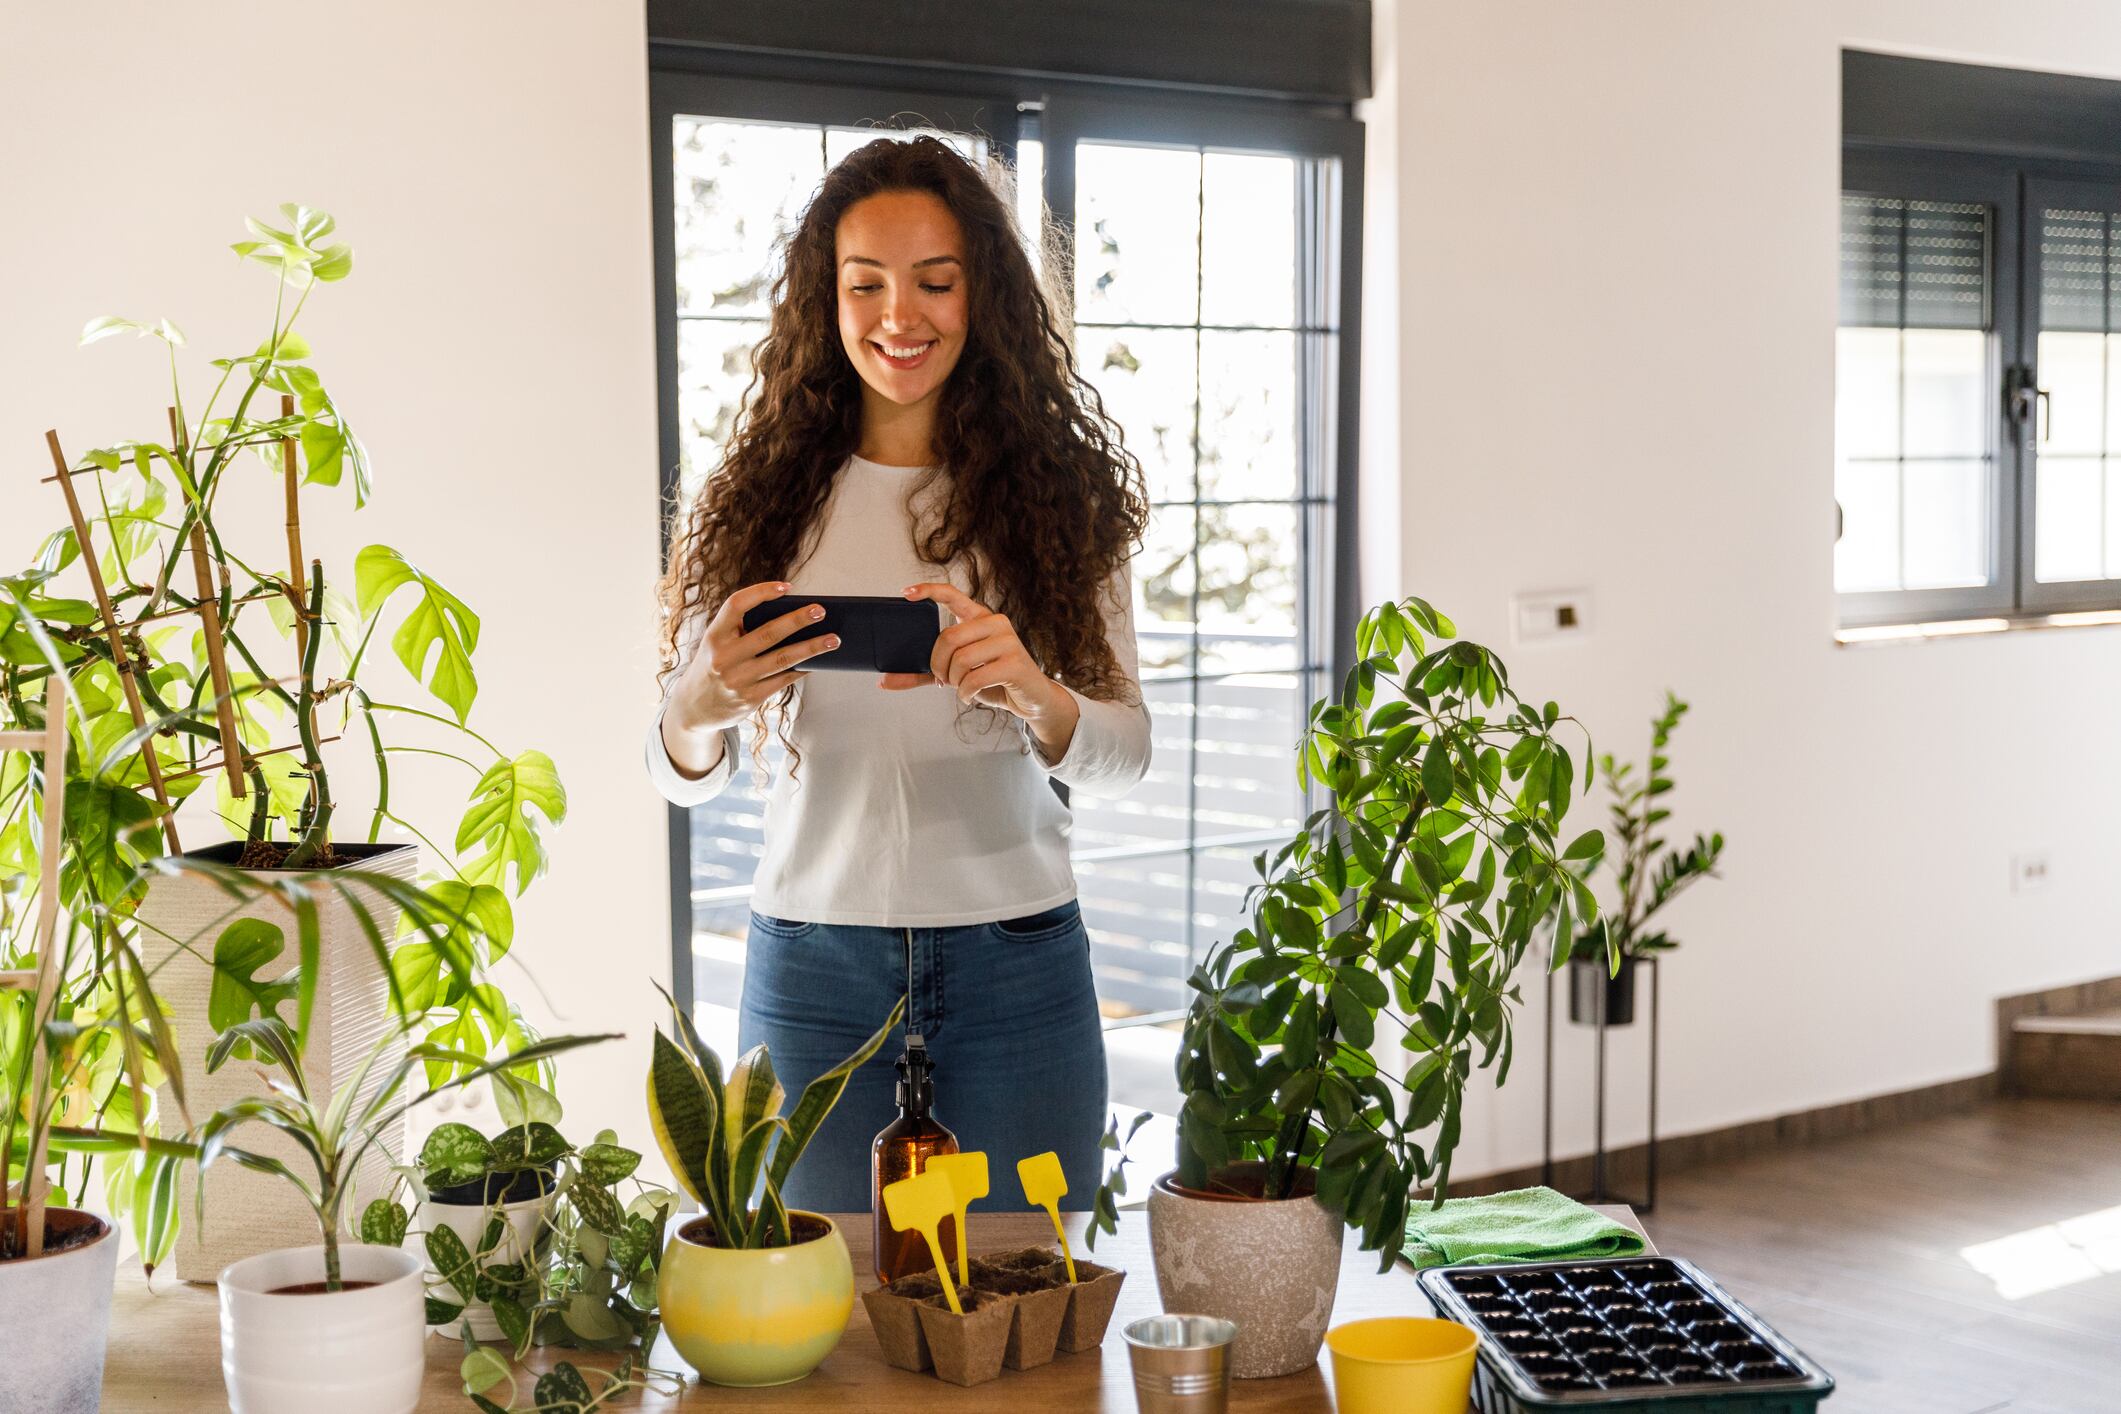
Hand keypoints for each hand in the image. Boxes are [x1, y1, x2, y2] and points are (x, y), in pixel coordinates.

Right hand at [666, 581, 838, 739]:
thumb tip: (791, 617)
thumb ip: (742, 629)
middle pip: (768, 633)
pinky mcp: (750, 698)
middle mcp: (723, 657)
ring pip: (782, 659)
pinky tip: (816, 662)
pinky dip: (802, 669)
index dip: (762, 592)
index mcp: (714, 635)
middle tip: (821, 610)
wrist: (694, 708)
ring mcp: (738, 680)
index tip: (787, 587)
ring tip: (833, 639)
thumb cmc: (714, 665)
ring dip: (811, 648)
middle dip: (798, 620)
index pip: (736, 605)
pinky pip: (783, 680)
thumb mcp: (717, 643)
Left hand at [887, 584, 1079, 753]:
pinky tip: (970, 696)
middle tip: (942, 679)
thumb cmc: (992, 680)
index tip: (905, 593)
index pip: (952, 594)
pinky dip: (966, 692)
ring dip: (954, 681)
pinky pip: (976, 677)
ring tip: (961, 687)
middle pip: (948, 637)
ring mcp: (1008, 641)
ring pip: (961, 659)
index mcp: (979, 617)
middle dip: (938, 664)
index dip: (928, 590)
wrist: (1030, 698)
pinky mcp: (1015, 663)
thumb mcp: (956, 674)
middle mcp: (995, 622)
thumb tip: (884, 682)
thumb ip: (924, 675)